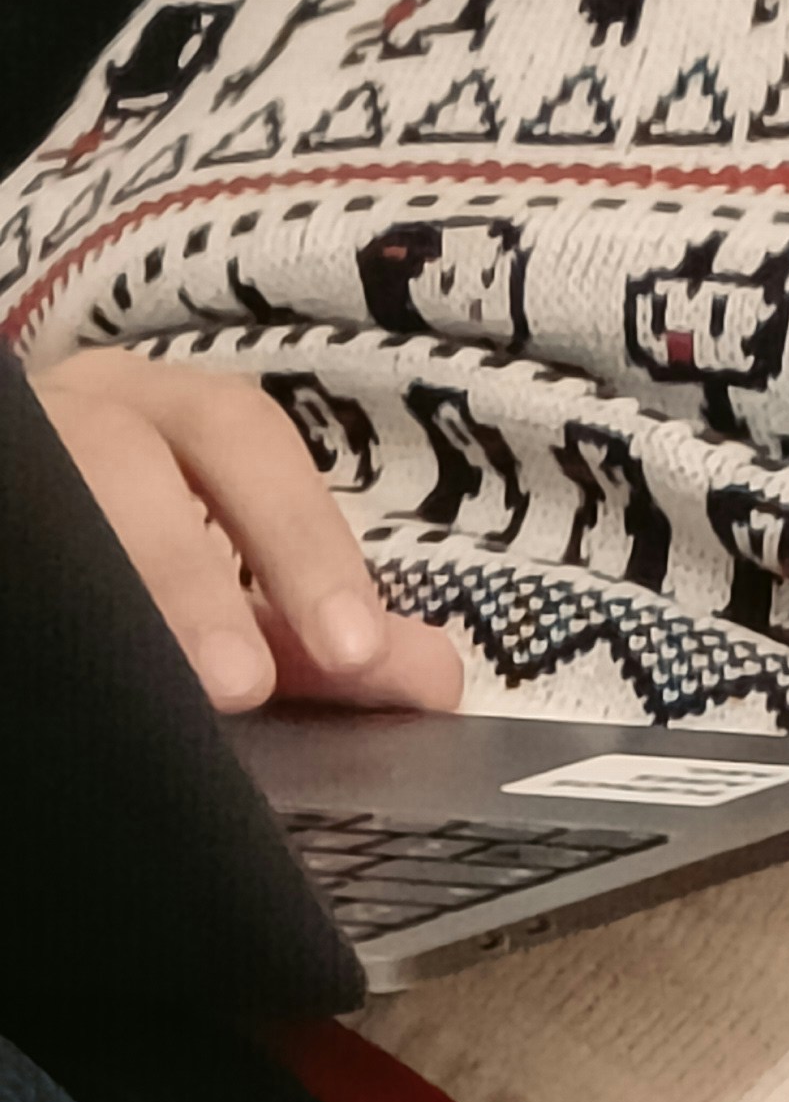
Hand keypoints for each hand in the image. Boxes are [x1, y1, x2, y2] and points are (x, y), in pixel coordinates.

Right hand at [33, 349, 462, 714]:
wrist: (41, 553)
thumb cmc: (138, 566)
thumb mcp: (233, 596)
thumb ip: (321, 637)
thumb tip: (434, 679)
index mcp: (167, 416)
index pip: (244, 440)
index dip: (302, 540)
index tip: (353, 649)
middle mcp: (83, 411)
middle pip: (129, 454)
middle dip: (190, 569)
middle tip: (242, 682)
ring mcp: (20, 457)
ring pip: (47, 494)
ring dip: (113, 589)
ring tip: (159, 690)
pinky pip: (15, 539)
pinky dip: (42, 598)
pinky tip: (73, 672)